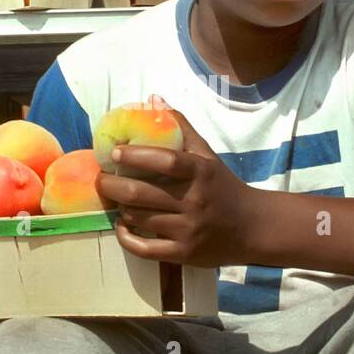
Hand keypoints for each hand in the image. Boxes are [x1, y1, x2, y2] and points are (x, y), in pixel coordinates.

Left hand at [95, 94, 253, 267]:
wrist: (252, 227)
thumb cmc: (223, 187)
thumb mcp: (208, 155)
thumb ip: (181, 128)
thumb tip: (154, 100)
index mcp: (201, 172)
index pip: (166, 160)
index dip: (136, 155)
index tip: (115, 152)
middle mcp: (194, 201)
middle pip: (142, 193)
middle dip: (112, 185)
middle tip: (101, 178)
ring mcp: (189, 230)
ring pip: (140, 218)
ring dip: (120, 207)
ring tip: (115, 198)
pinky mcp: (184, 253)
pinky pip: (145, 249)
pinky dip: (126, 237)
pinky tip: (121, 226)